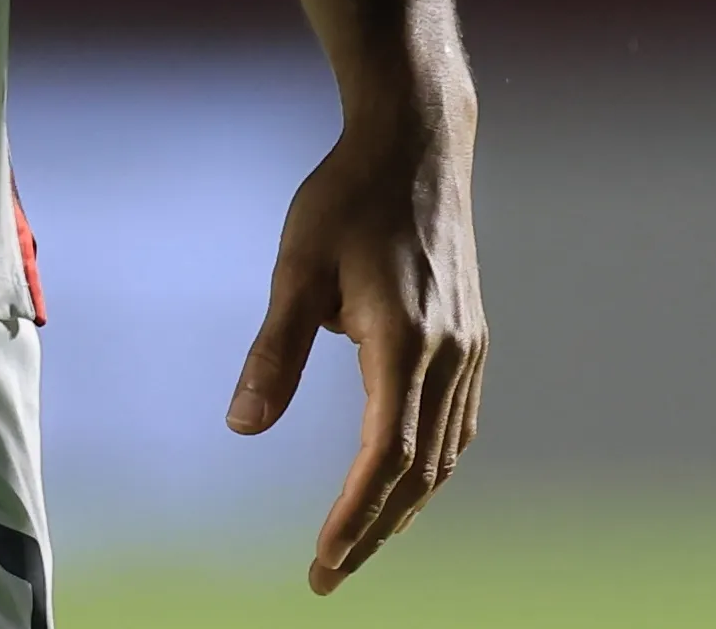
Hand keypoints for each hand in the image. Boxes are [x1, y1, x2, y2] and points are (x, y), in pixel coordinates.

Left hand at [225, 89, 483, 592]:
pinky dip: (431, 466)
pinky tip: (406, 481)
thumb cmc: (346, 196)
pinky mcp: (472, 335)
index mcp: (405, 342)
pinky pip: (459, 423)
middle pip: (420, 471)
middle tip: (331, 574)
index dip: (354, 517)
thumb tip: (243, 428)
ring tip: (361, 543)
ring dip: (406, 506)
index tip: (322, 561)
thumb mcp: (296, 267)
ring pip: (446, 453)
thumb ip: (273, 352)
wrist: (416, 141)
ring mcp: (468, 346)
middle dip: (375, 530)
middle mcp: (449, 353)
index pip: (384, 457)